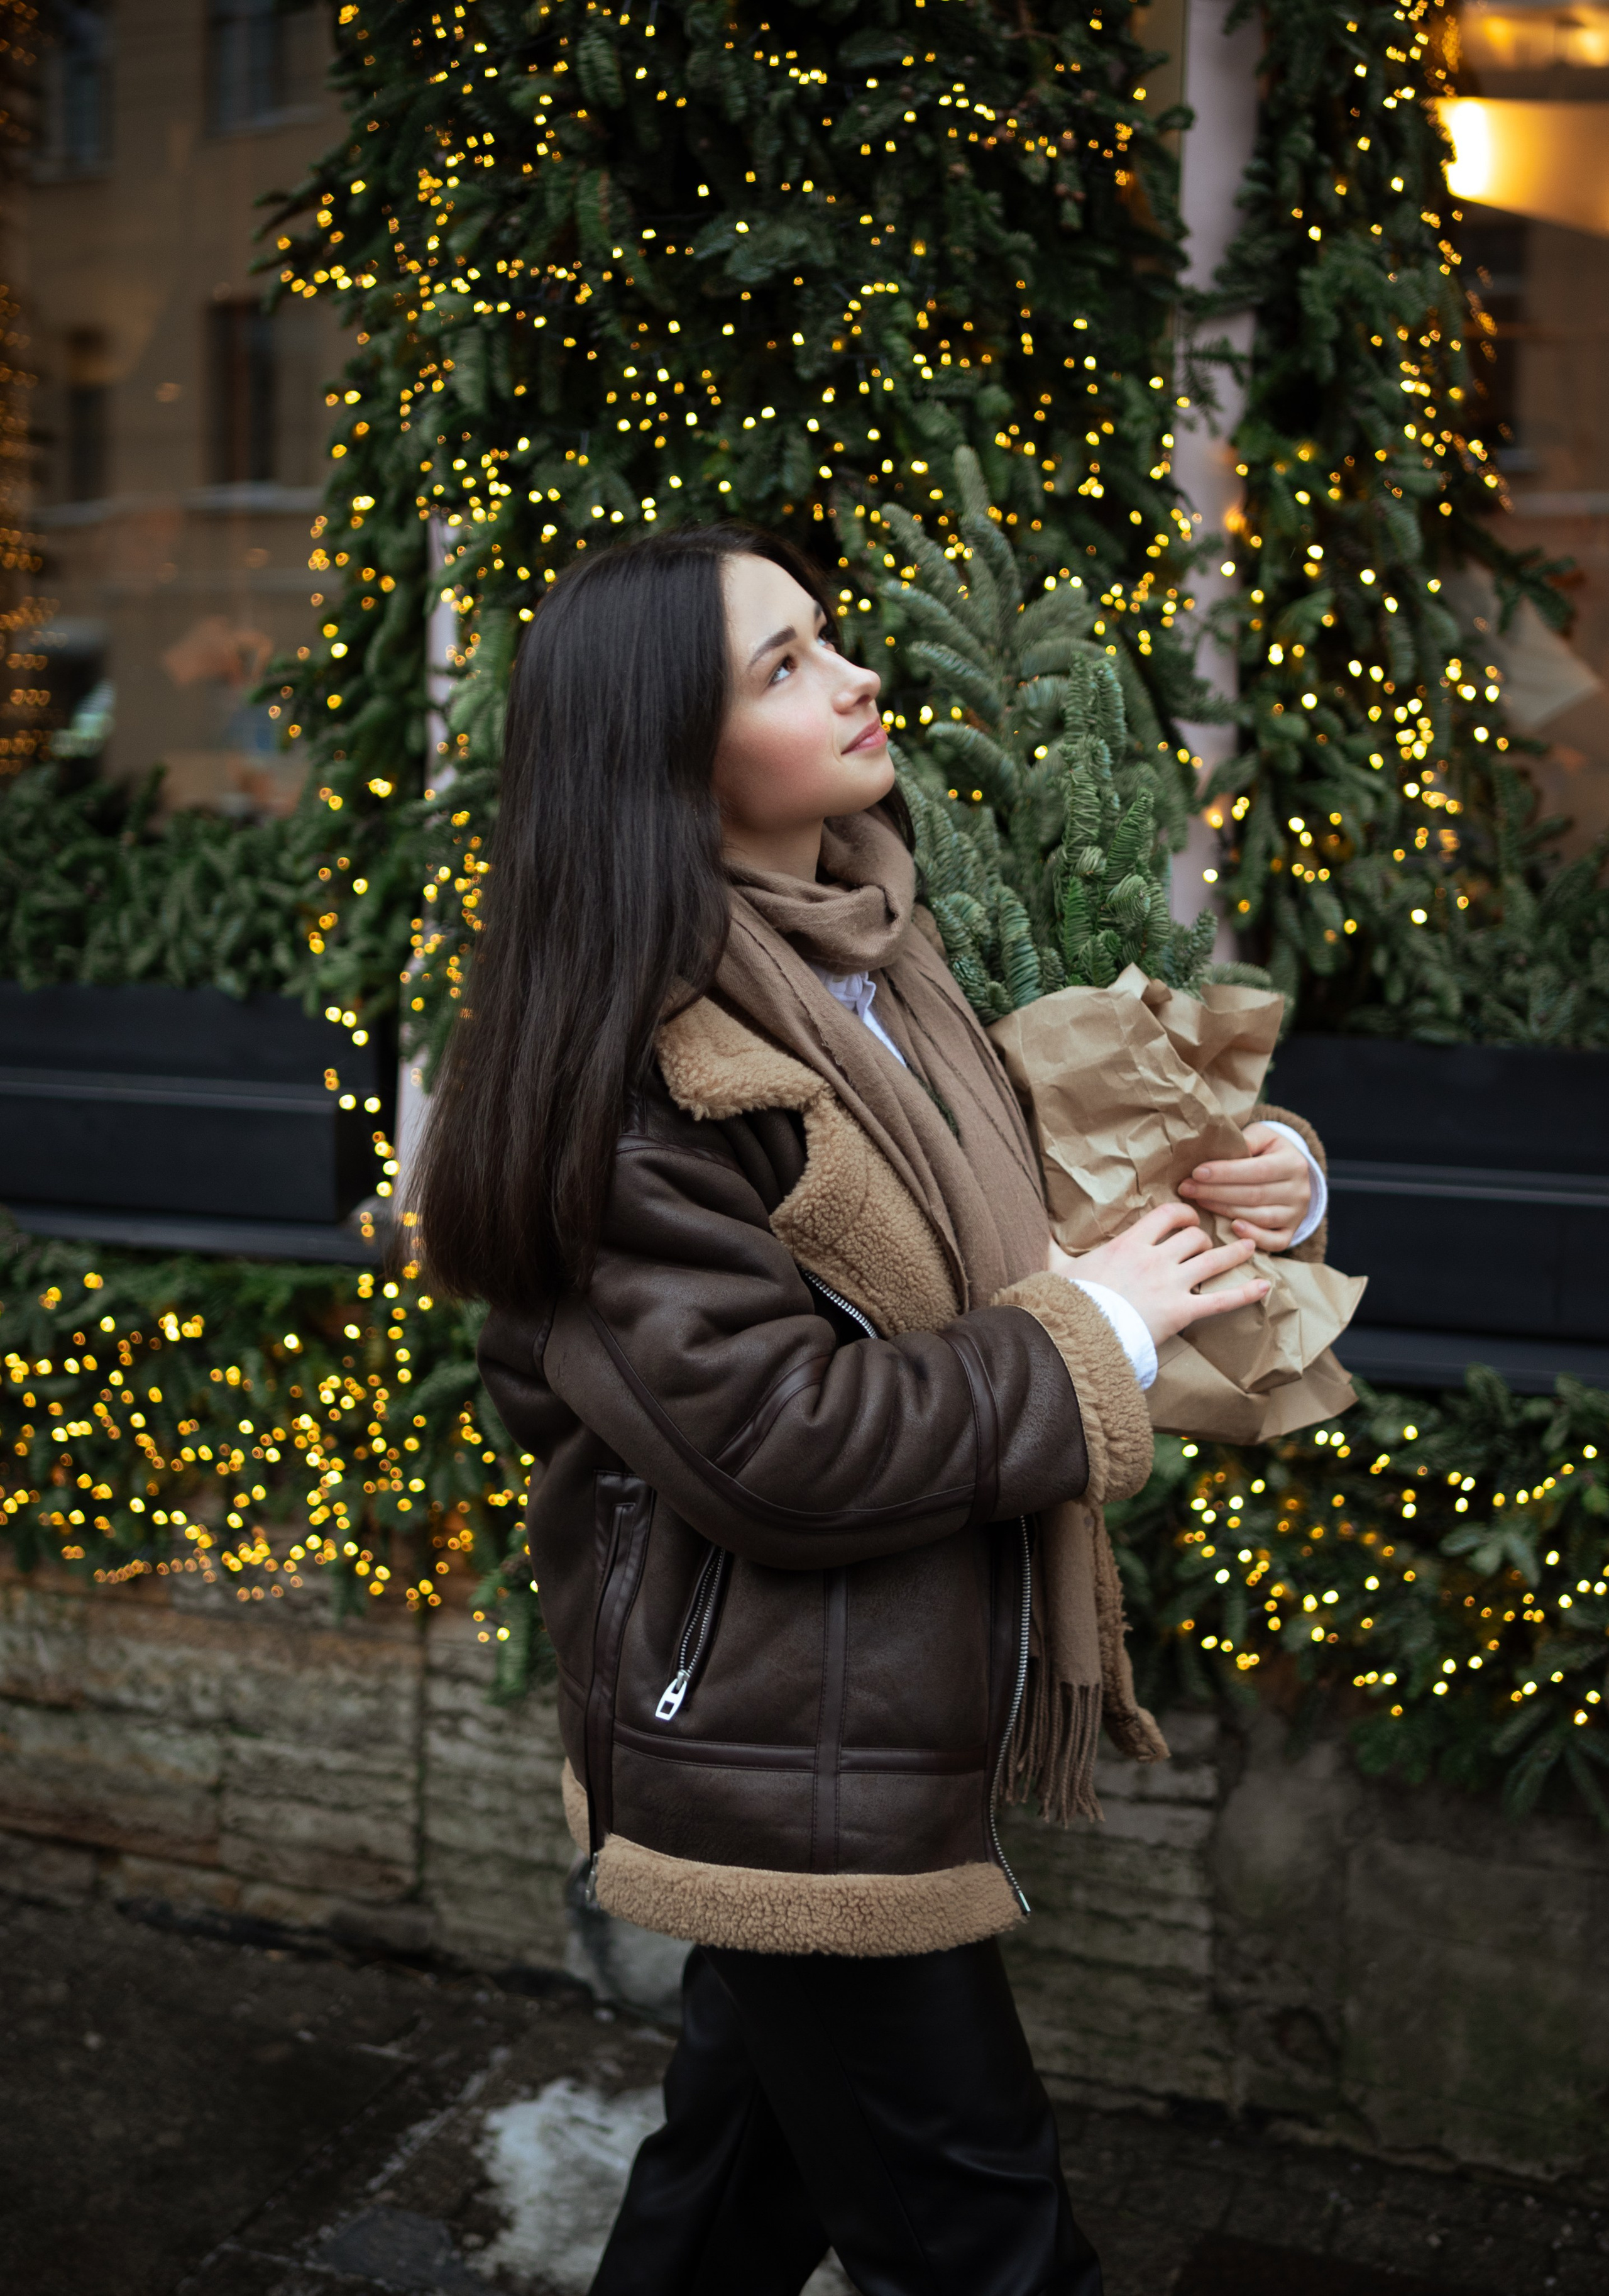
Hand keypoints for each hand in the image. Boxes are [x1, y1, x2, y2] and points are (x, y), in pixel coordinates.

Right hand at [1047, 1204, 1268, 1346]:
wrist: (1078, 1333)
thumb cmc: (1068, 1301)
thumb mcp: (1056, 1268)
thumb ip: (1054, 1248)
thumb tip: (1040, 1231)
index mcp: (1128, 1243)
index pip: (1165, 1215)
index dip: (1182, 1213)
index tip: (1187, 1218)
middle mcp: (1155, 1258)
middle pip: (1193, 1236)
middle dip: (1203, 1238)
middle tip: (1207, 1246)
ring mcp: (1171, 1284)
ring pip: (1212, 1260)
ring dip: (1234, 1253)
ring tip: (1249, 1247)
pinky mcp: (1183, 1312)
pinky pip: (1221, 1300)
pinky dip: (1245, 1293)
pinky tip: (1264, 1287)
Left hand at [1178, 1122, 1311, 1251]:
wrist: (1292, 1173)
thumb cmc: (1268, 1152)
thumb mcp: (1263, 1137)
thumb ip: (1246, 1140)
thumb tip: (1221, 1145)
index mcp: (1293, 1163)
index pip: (1256, 1170)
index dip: (1225, 1173)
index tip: (1196, 1172)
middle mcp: (1300, 1191)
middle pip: (1254, 1195)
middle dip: (1216, 1192)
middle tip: (1187, 1188)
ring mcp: (1297, 1215)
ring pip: (1260, 1217)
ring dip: (1225, 1211)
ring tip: (1199, 1202)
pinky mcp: (1291, 1232)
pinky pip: (1274, 1242)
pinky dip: (1253, 1236)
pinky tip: (1232, 1227)